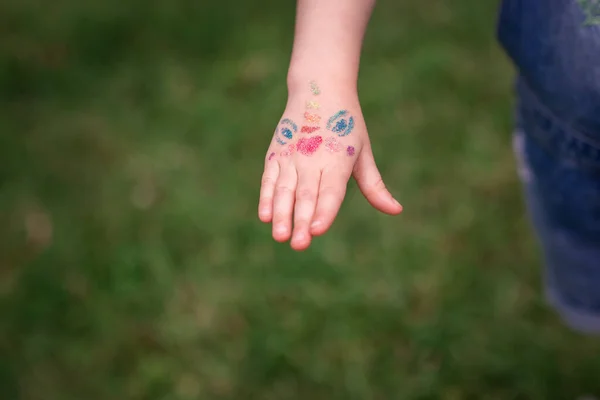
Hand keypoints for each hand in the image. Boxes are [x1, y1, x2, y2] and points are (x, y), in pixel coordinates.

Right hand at [258, 82, 401, 250]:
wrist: (319, 89)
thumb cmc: (346, 125)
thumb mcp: (363, 151)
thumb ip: (374, 185)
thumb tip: (396, 210)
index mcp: (338, 159)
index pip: (331, 190)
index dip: (325, 210)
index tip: (318, 231)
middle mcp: (313, 158)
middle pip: (307, 194)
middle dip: (302, 221)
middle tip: (299, 244)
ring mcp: (291, 156)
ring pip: (284, 190)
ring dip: (281, 214)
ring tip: (279, 236)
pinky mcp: (275, 154)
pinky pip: (268, 179)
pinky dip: (266, 197)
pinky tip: (264, 217)